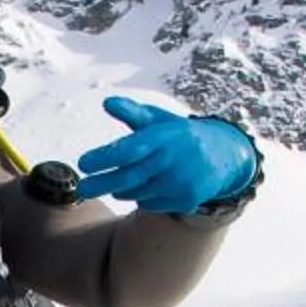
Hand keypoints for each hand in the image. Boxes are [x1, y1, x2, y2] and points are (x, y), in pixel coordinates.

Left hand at [74, 96, 259, 213]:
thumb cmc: (179, 135)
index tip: (82, 163)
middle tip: (82, 187)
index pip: (130, 150)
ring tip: (115, 181)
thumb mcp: (158, 120)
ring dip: (121, 189)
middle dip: (102, 183)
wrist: (223, 155)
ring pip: (137, 193)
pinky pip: (150, 204)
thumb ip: (133, 113)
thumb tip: (107, 102)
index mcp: (164, 138)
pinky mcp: (184, 201)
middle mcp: (172, 162)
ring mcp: (180, 184)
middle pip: (130, 177)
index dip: (105, 158)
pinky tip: (146, 185)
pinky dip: (141, 197)